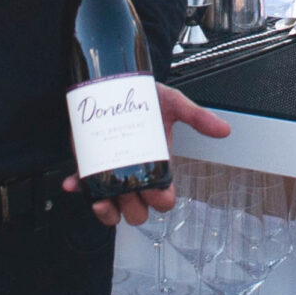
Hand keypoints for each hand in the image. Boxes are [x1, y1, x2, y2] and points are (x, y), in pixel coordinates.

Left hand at [68, 84, 231, 225]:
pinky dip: (76, 187)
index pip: (164, 199)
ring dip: (105, 211)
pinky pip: (83, 185)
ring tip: (100, 200)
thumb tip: (224, 129)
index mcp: (158, 169)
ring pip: (111, 208)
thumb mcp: (174, 105)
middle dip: (133, 207)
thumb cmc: (149, 97)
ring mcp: (113, 174)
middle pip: (137, 211)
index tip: (155, 190)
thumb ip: (198, 116)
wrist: (120, 83)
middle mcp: (136, 177)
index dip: (160, 201)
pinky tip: (71, 183)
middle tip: (127, 190)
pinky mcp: (91, 165)